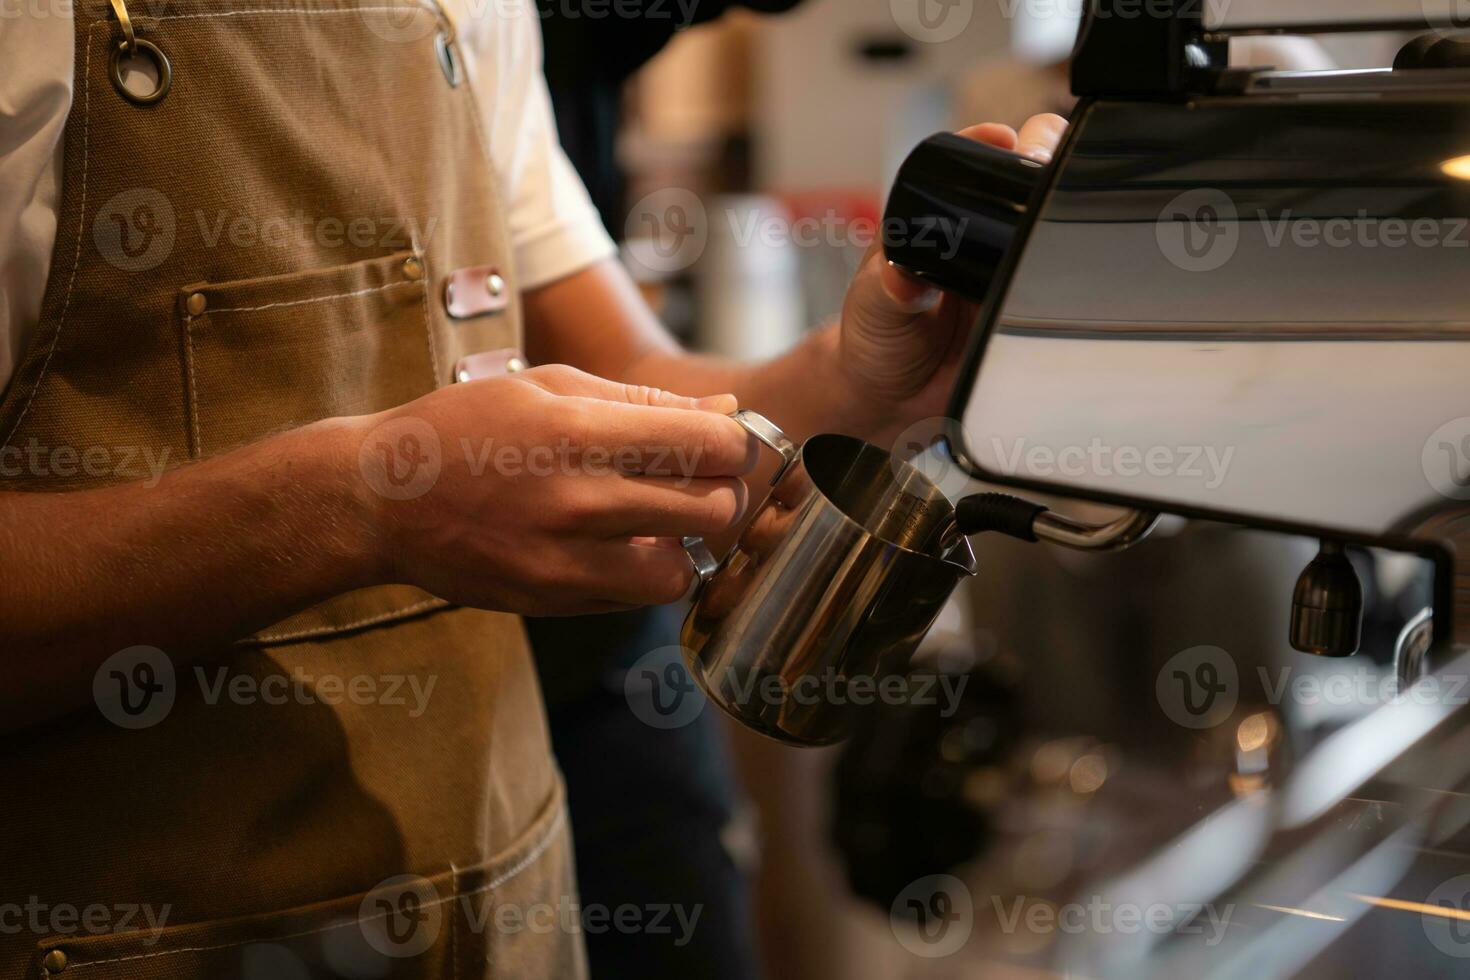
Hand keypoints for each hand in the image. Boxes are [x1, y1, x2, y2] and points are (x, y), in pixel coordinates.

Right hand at [349, 365, 753, 614]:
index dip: (737, 443)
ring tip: (662, 522)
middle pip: (713, 509)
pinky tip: (619, 545)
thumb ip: (643, 401)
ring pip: (682, 569)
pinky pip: (634, 599)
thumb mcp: (550, 386)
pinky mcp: (554, 601)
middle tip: (701, 482)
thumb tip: (730, 407)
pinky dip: (643, 573)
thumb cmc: (468, 426)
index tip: (726, 443)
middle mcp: (579, 501)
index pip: (712, 444)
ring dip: (687, 546)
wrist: (382, 498)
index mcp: (580, 432)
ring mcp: (566, 560)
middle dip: (722, 492)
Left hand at [837, 114, 1069, 432]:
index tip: (1005, 141)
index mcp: (943, 215)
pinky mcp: (1035, 310)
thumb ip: (886, 290)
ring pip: (1058, 226)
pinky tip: (1077, 281)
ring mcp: (1016, 269)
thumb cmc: (876, 338)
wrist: (895, 401)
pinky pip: (1066, 288)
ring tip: (1068, 228)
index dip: (996, 143)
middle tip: (1045, 184)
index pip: (976, 162)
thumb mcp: (874, 307)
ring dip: (1070, 220)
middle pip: (1032, 179)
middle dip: (1050, 167)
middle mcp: (986, 234)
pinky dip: (1076, 280)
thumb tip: (900, 277)